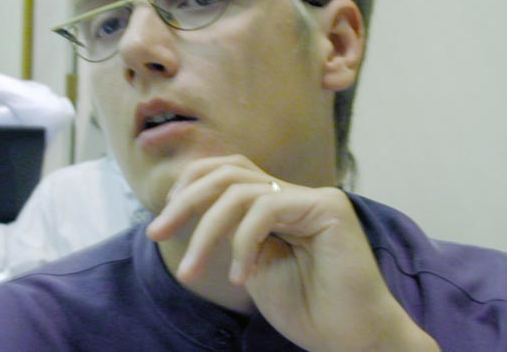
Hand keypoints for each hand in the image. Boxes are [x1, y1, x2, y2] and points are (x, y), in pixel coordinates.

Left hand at [147, 155, 438, 351]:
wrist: (352, 339)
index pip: (228, 172)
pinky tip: (241, 276)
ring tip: (190, 272)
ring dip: (205, 230)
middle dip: (186, 201)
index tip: (163, 222)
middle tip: (155, 233)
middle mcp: (295, 193)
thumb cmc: (306, 309)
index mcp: (277, 203)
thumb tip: (187, 208)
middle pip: (229, 172)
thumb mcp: (251, 266)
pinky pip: (267, 209)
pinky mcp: (328, 208)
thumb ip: (230, 234)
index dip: (191, 186)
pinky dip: (243, 241)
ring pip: (241, 190)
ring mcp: (313, 197)